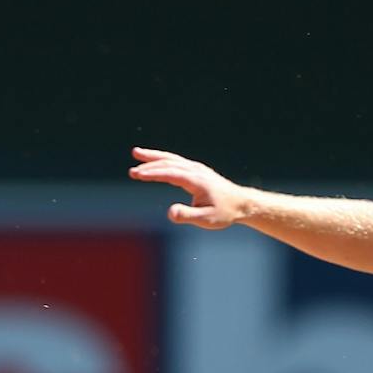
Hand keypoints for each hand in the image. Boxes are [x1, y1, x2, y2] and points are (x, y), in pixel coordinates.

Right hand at [128, 147, 253, 228]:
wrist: (240, 203)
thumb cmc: (224, 212)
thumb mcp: (207, 219)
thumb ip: (188, 215)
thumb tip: (170, 212)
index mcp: (197, 181)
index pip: (171, 173)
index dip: (153, 173)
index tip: (137, 174)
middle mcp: (195, 170)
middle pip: (169, 163)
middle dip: (149, 165)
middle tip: (131, 172)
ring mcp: (196, 168)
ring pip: (171, 158)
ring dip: (153, 156)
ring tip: (136, 152)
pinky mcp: (195, 170)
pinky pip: (175, 161)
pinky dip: (161, 159)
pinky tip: (152, 161)